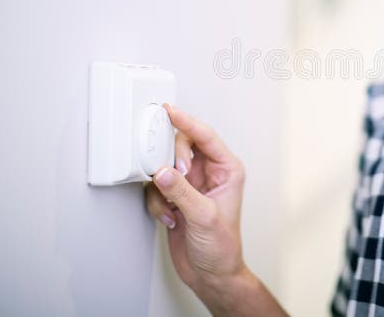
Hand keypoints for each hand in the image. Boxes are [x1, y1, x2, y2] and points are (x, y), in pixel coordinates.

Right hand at [144, 102, 246, 306]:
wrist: (211, 273)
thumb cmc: (222, 247)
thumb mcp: (203, 216)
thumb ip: (181, 191)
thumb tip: (162, 171)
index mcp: (227, 169)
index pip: (205, 136)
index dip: (186, 121)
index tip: (169, 110)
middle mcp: (209, 172)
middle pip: (182, 146)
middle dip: (172, 163)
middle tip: (171, 176)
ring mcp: (191, 184)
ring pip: (165, 167)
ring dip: (163, 189)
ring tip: (175, 208)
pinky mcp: (175, 197)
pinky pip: (156, 188)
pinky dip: (158, 203)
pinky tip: (171, 219)